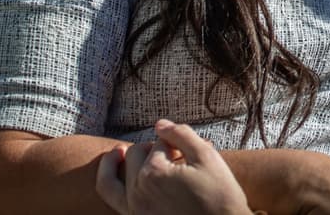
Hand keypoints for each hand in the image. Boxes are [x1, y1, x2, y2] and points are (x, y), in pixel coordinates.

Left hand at [95, 120, 251, 214]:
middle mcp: (137, 192)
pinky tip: (117, 176)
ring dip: (111, 164)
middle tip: (170, 154)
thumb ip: (181, 134)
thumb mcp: (206, 156)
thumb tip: (159, 124)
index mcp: (154, 173)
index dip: (175, 143)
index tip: (190, 149)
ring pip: (109, 181)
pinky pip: (112, 200)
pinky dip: (110, 184)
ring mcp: (134, 210)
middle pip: (135, 155)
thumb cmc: (219, 195)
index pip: (159, 144)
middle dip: (151, 149)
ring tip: (116, 153)